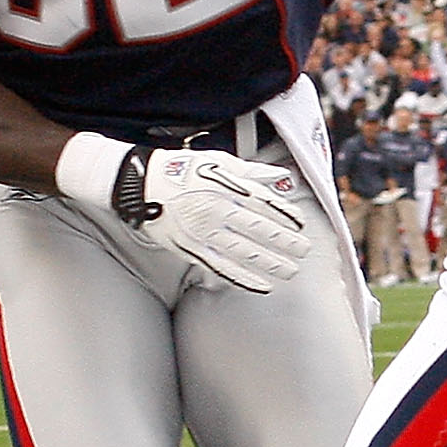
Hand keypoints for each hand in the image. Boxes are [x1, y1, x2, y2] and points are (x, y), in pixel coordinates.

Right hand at [114, 148, 312, 292]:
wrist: (142, 185)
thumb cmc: (182, 170)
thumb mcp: (218, 161)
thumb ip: (252, 172)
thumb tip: (282, 176)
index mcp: (226, 188)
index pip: (264, 204)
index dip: (286, 216)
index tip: (302, 225)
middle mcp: (217, 211)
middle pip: (259, 230)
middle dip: (285, 242)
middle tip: (304, 251)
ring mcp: (204, 233)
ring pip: (244, 252)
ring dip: (270, 263)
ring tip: (290, 271)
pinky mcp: (192, 249)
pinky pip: (222, 267)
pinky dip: (243, 278)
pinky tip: (261, 284)